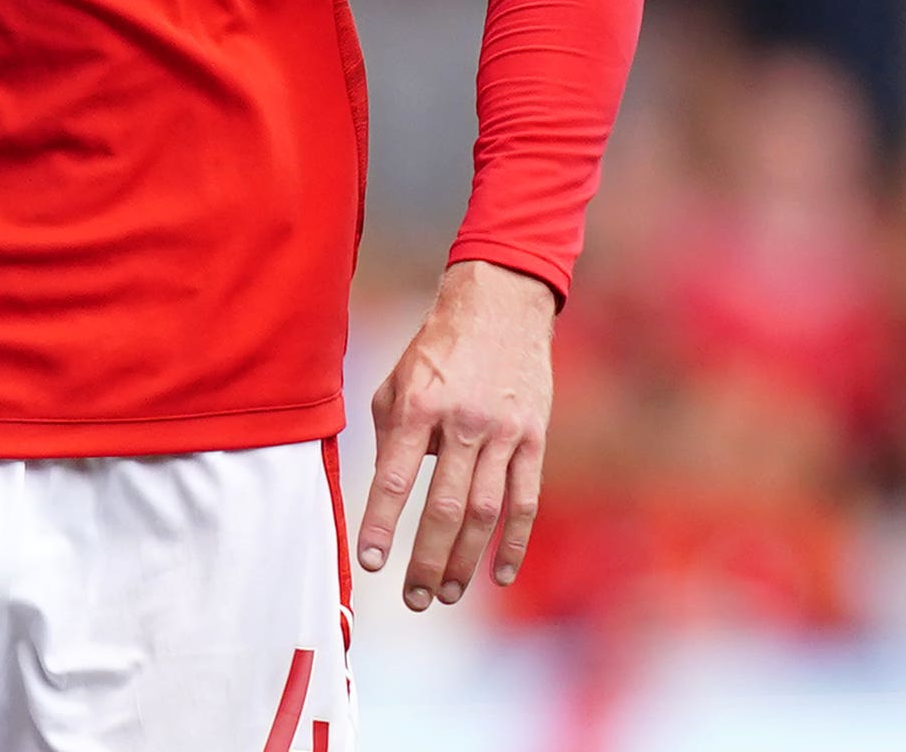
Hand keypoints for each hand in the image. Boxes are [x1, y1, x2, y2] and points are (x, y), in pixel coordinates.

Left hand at [356, 259, 554, 609]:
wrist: (500, 306)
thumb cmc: (438, 349)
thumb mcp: (397, 380)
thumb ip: (389, 434)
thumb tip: (386, 490)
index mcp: (419, 407)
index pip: (395, 477)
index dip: (381, 523)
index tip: (371, 563)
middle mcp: (462, 423)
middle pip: (443, 508)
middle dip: (427, 560)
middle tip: (414, 599)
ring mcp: (503, 433)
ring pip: (484, 512)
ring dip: (465, 559)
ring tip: (448, 594)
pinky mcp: (534, 438)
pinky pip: (526, 500)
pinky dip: (514, 541)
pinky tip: (499, 573)